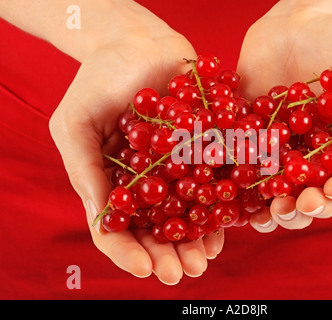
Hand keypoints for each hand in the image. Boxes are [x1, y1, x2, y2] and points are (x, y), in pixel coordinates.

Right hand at [49, 10, 223, 283]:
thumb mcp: (75, 123)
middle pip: (157, 228)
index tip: (146, 268)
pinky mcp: (204, 149)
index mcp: (113, 182)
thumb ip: (86, 169)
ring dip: (197, 239)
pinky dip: (221, 205)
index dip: (129, 252)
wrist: (137, 42)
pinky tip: (227, 223)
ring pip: (188, 213)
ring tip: (204, 259)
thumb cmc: (98, 80)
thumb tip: (105, 217)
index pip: (118, 229)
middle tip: (183, 272)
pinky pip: (214, 181)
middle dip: (169, 254)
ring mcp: (177, 168)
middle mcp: (147, 182)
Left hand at [238, 1, 331, 230]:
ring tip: (270, 212)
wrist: (302, 22)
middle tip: (296, 204)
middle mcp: (317, 160)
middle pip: (316, 199)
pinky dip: (242, 187)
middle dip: (306, 209)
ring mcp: (283, 153)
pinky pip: (247, 168)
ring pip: (280, 195)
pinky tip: (239, 198)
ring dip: (275, 211)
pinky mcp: (252, 140)